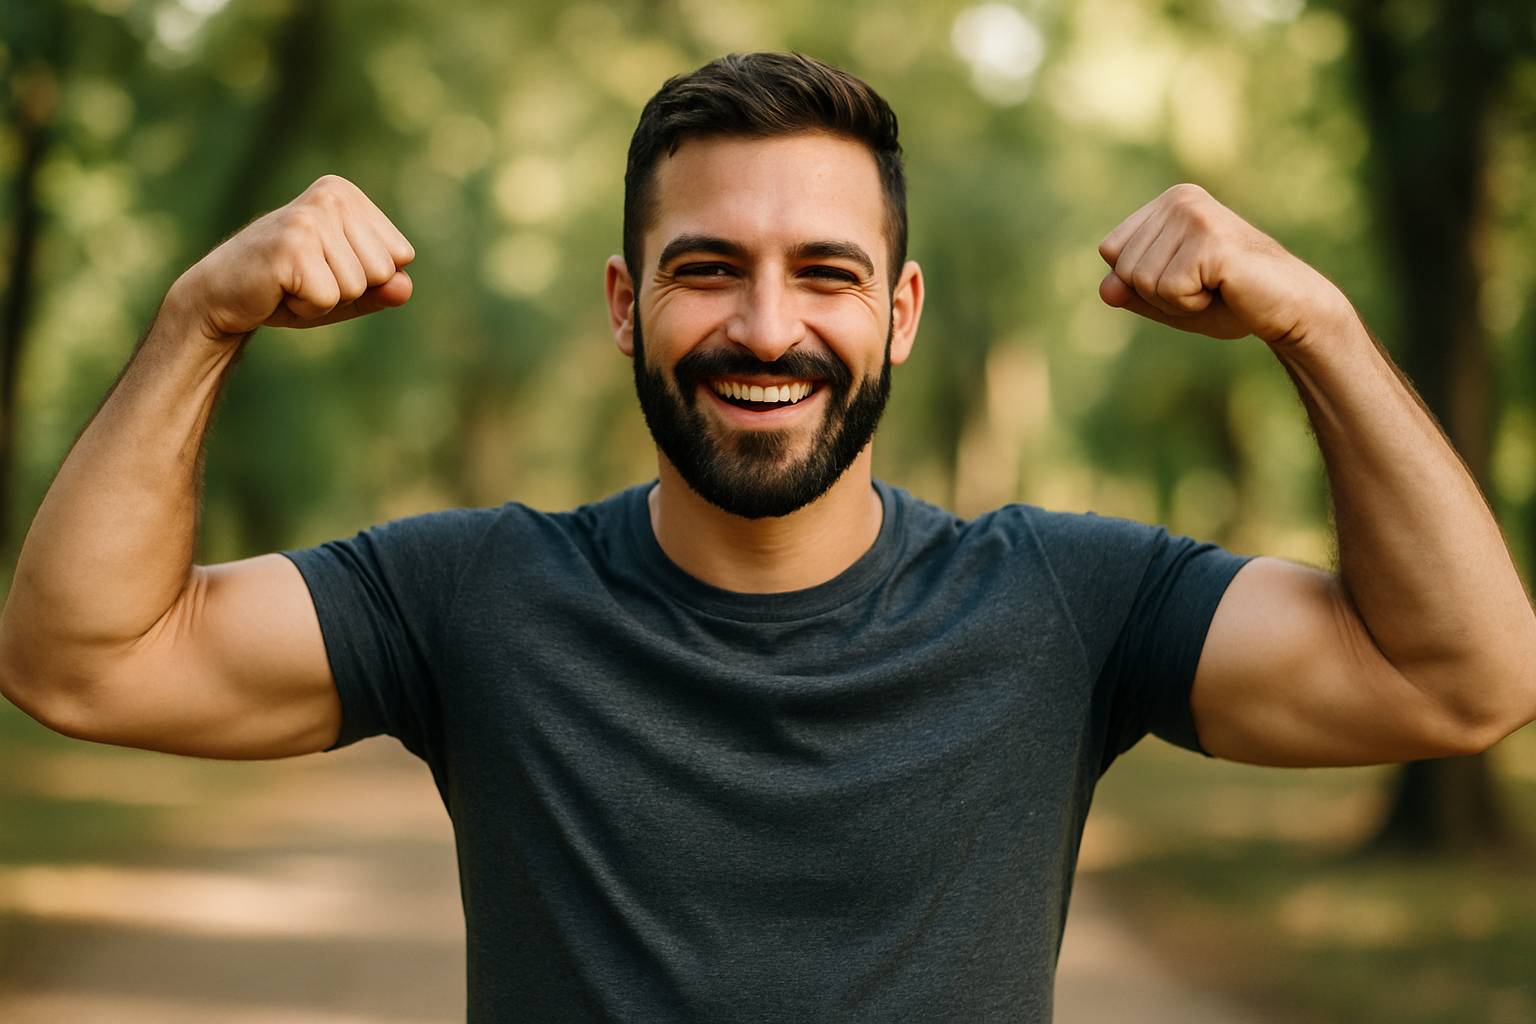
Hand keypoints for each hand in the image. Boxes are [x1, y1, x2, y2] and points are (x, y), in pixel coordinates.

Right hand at [170, 174, 415, 341]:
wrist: (220, 296)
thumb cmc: (288, 290)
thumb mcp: (346, 289)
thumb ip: (382, 288)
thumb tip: (405, 288)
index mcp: (347, 195)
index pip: (401, 256)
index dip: (367, 278)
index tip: (325, 268)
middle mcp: (332, 196)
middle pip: (383, 271)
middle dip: (348, 290)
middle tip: (305, 278)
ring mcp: (310, 217)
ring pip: (358, 287)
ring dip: (324, 300)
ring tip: (291, 282)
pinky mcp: (291, 246)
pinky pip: (328, 299)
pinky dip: (306, 309)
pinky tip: (279, 290)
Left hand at [1096, 183, 1350, 346]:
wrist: (1288, 308)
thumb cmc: (1230, 300)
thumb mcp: (1167, 298)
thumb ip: (1131, 291)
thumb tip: (1105, 289)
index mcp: (1169, 202)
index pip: (1111, 251)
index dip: (1140, 281)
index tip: (1186, 278)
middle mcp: (1180, 199)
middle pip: (1123, 268)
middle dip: (1158, 294)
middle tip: (1204, 287)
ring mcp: (1195, 215)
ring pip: (1141, 281)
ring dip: (1176, 301)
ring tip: (1215, 287)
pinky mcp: (1210, 240)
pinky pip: (1169, 290)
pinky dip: (1191, 305)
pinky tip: (1224, 289)